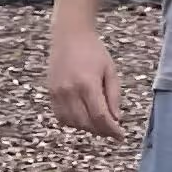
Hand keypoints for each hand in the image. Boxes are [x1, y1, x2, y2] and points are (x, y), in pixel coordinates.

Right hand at [46, 21, 123, 136]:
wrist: (69, 34)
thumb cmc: (92, 50)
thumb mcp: (110, 71)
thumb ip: (113, 96)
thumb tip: (115, 119)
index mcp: (87, 83)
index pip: (100, 117)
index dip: (111, 130)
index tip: (120, 136)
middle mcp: (70, 90)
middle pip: (86, 123)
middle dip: (101, 131)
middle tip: (111, 131)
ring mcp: (58, 93)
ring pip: (73, 123)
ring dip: (87, 128)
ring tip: (98, 123)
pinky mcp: (51, 93)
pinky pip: (61, 117)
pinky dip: (73, 123)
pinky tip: (83, 118)